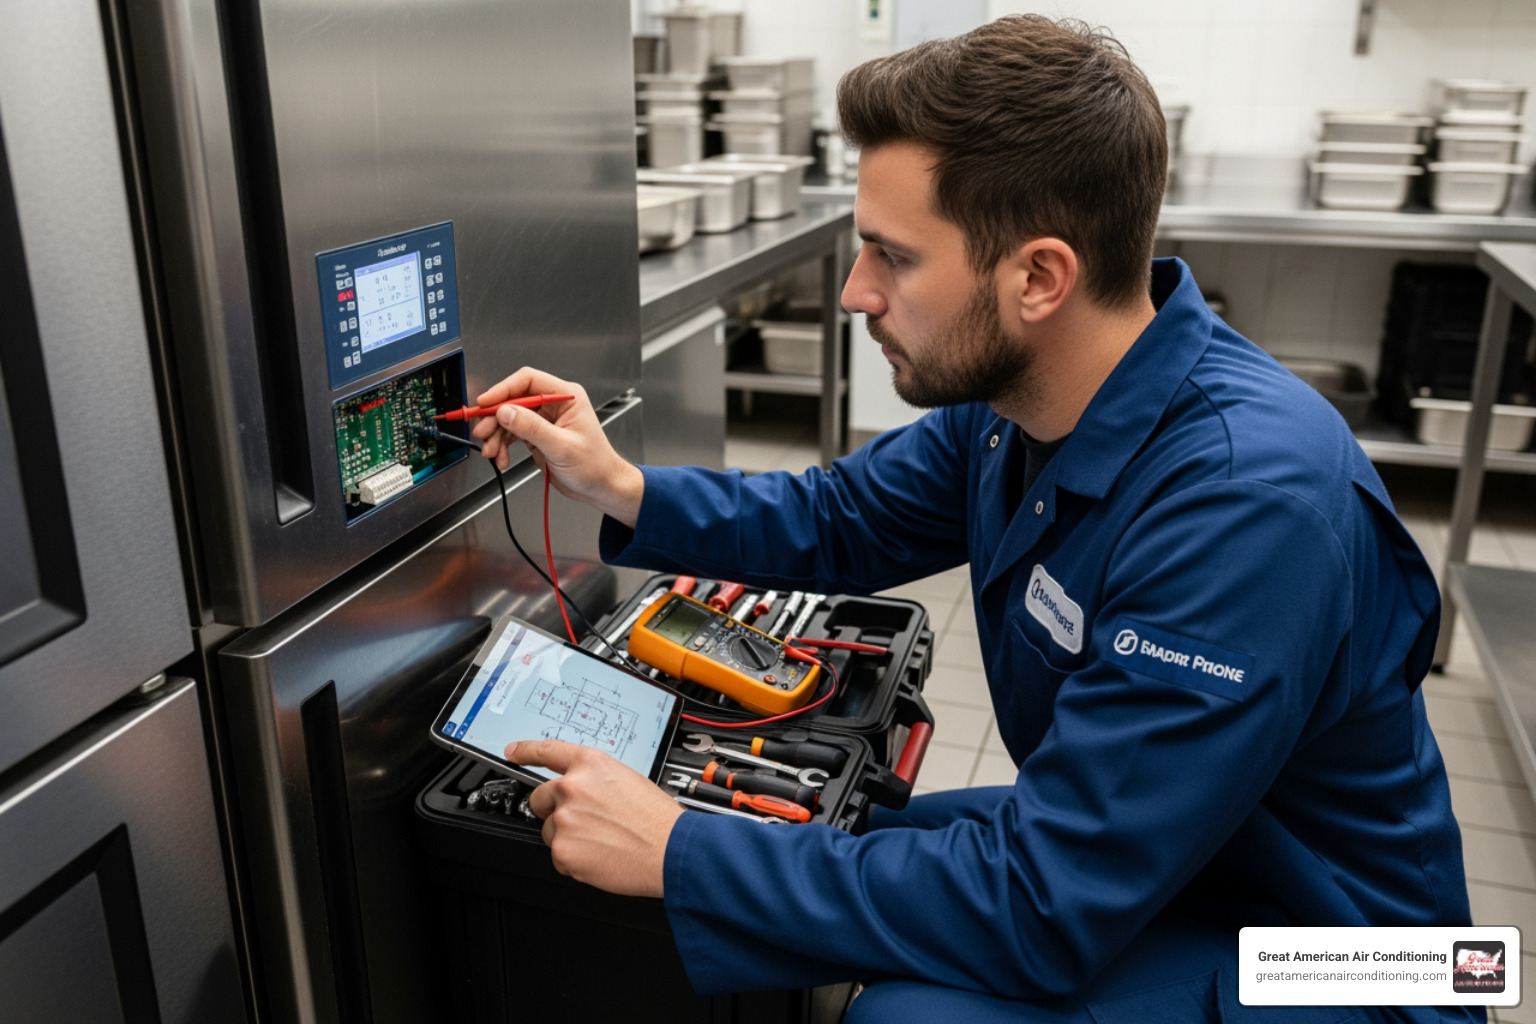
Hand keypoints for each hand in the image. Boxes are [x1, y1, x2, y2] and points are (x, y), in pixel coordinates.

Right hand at [470, 367, 644, 526]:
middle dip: (495, 417)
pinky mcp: (536, 435)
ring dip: (496, 435)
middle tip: (482, 433)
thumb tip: (506, 412)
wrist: (600, 487)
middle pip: (513, 400)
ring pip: (509, 418)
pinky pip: (511, 434)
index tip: (486, 403)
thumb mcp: (561, 446)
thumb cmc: (594, 465)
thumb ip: (532, 428)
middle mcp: (553, 404)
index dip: (503, 389)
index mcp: (566, 397)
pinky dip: (502, 445)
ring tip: (491, 452)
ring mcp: (544, 420)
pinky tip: (501, 458)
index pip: (528, 381)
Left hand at [508, 739, 683, 897]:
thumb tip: (581, 791)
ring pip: (550, 831)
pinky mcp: (563, 849)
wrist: (670, 850)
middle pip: (540, 798)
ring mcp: (565, 818)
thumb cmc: (657, 819)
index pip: (548, 751)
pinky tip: (600, 856)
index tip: (512, 752)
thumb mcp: (627, 780)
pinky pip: (558, 856)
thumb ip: (595, 781)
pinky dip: (575, 861)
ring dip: (569, 838)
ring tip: (602, 841)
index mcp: (591, 764)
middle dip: (554, 810)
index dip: (525, 751)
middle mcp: (572, 787)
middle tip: (583, 822)